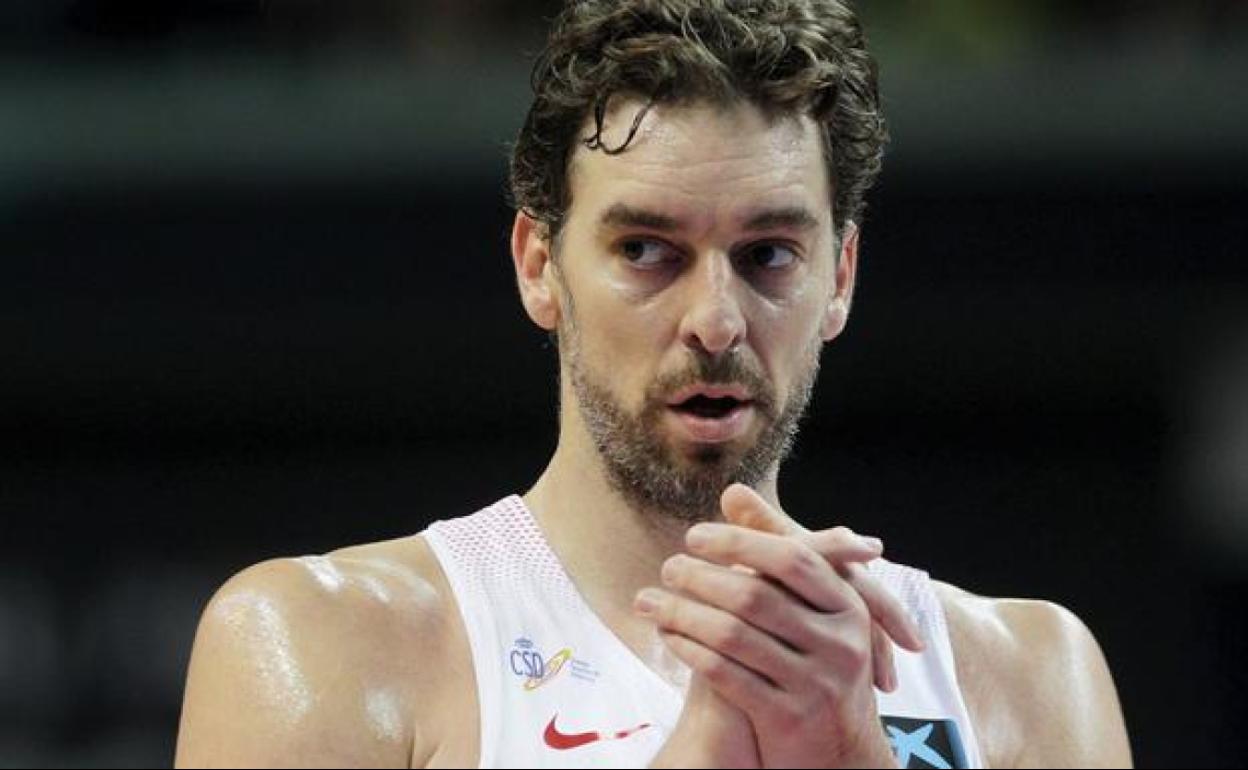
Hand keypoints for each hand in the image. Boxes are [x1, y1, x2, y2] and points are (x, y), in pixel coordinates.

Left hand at [637, 485, 923, 767]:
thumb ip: (774, 548)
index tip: (694, 535)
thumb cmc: (816, 665)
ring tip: (648, 600)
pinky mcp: (788, 718)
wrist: (840, 755)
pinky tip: (666, 637)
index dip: (741, 540)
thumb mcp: (810, 609)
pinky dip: (689, 650)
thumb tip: (733, 491)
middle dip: (701, 577)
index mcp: (848, 607)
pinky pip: (725, 674)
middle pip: (756, 595)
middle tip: (666, 567)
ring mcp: (816, 683)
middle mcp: (840, 643)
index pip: (791, 558)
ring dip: (682, 612)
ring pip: (734, 634)